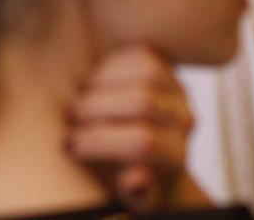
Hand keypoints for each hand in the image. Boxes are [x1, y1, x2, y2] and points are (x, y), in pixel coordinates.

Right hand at [66, 43, 196, 212]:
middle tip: (71, 119)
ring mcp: (178, 90)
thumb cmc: (133, 181)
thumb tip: (135, 180)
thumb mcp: (135, 199)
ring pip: (145, 72)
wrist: (152, 159)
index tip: (70, 146)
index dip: (101, 142)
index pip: (143, 142)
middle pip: (142, 102)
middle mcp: (184, 119)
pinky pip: (142, 54)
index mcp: (176, 155)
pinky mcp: (167, 69)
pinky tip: (91, 82)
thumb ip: (137, 193)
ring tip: (80, 101)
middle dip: (97, 109)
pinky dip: (112, 63)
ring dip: (103, 82)